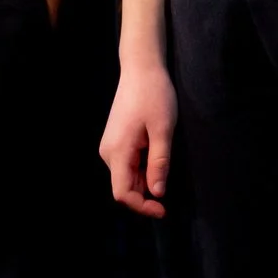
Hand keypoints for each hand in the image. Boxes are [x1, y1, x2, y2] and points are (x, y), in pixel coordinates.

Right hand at [101, 59, 177, 217]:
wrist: (141, 68)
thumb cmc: (154, 95)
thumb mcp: (163, 130)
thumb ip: (159, 163)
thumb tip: (158, 194)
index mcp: (117, 151)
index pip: (122, 193)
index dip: (142, 206)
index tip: (164, 209)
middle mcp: (108, 152)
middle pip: (124, 187)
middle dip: (145, 194)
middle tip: (169, 187)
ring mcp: (110, 146)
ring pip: (126, 177)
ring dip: (145, 180)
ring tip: (163, 160)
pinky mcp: (115, 141)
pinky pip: (128, 165)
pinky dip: (142, 169)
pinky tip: (155, 154)